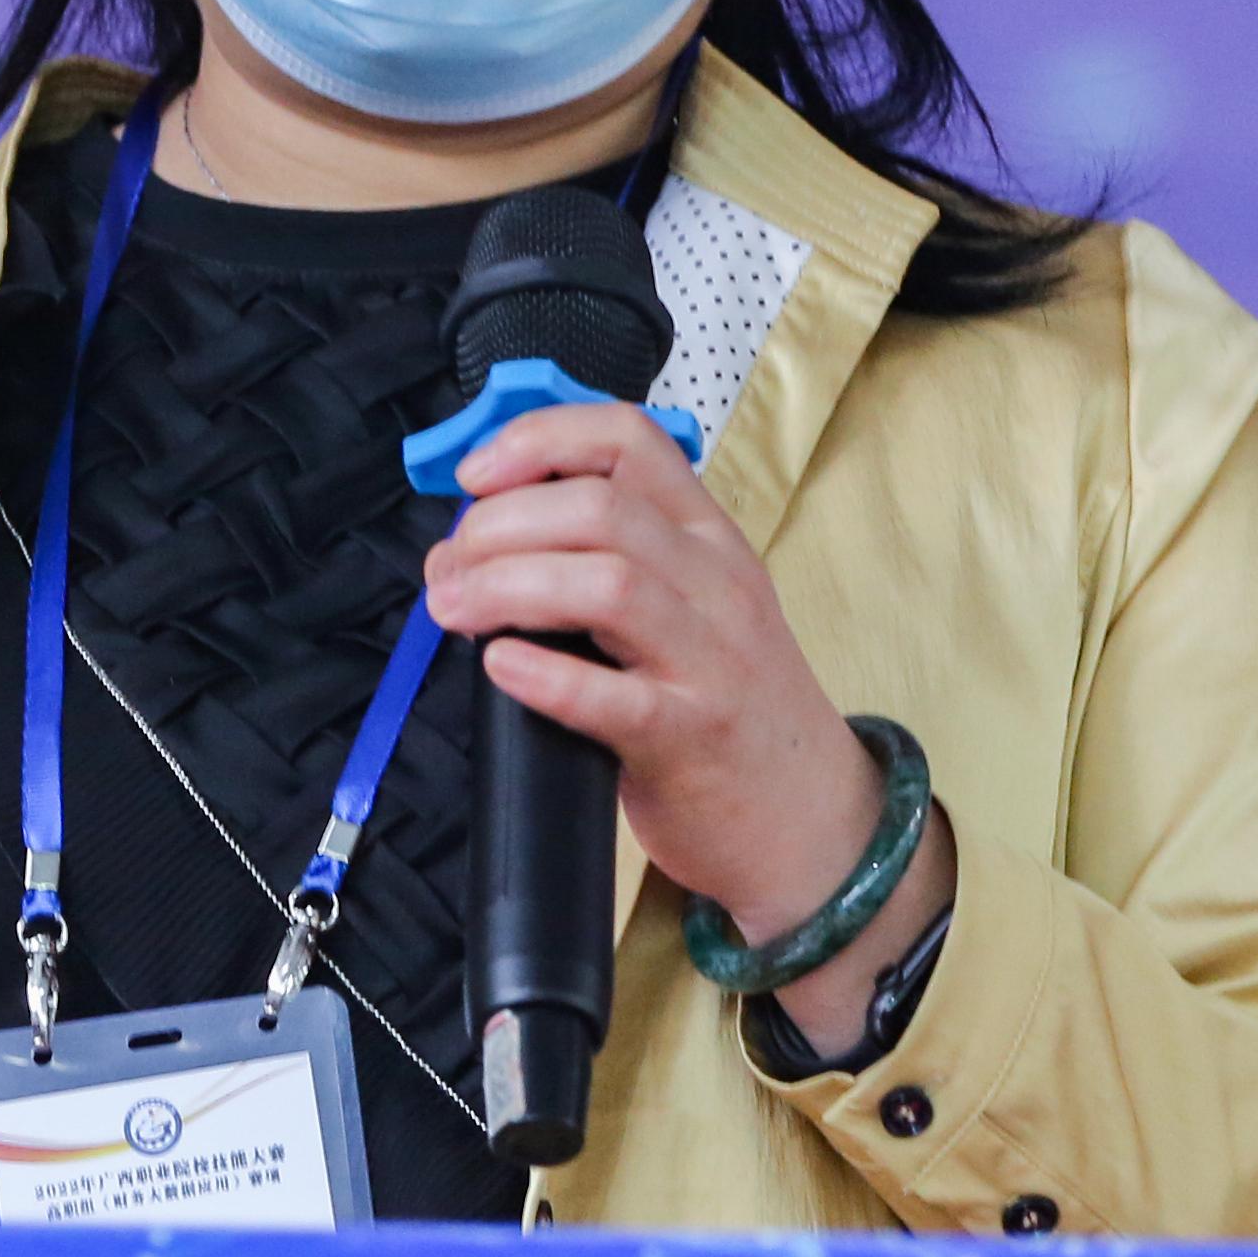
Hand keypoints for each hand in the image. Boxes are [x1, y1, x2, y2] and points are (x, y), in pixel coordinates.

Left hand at [421, 403, 951, 1060]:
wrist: (809, 817)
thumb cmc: (728, 704)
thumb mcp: (695, 604)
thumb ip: (617, 558)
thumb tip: (487, 536)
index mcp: (708, 535)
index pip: (627, 440)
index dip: (538, 440)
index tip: (475, 478)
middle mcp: (716, 582)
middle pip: (599, 509)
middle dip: (499, 525)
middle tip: (448, 566)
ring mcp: (710, 659)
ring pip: (607, 582)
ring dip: (507, 584)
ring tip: (454, 608)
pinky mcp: (690, 737)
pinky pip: (610, 696)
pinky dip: (543, 674)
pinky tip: (500, 664)